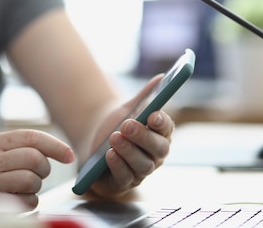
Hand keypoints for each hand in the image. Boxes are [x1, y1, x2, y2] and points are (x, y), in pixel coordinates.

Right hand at [0, 129, 74, 208]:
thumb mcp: (1, 153)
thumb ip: (26, 147)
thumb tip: (66, 152)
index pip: (31, 137)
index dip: (55, 145)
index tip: (69, 156)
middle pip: (35, 158)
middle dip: (44, 169)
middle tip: (38, 174)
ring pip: (32, 180)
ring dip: (36, 186)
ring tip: (24, 187)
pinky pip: (28, 200)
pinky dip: (30, 201)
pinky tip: (17, 198)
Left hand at [87, 75, 174, 197]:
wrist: (95, 140)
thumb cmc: (119, 123)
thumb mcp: (130, 108)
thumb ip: (146, 94)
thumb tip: (162, 77)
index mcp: (161, 135)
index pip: (167, 130)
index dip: (162, 123)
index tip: (153, 114)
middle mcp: (155, 156)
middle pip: (157, 149)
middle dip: (143, 137)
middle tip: (127, 125)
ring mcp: (140, 172)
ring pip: (142, 165)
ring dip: (129, 151)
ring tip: (115, 137)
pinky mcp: (123, 183)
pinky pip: (124, 178)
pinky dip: (118, 166)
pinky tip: (109, 154)